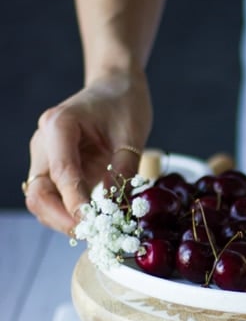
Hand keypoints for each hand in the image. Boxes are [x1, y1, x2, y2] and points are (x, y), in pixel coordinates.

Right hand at [24, 70, 151, 233]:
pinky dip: (66, 212)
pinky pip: (52, 196)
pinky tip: (89, 220)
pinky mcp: (53, 167)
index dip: (75, 204)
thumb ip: (123, 171)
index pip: (61, 174)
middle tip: (90, 233)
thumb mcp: (132, 136)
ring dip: (62, 219)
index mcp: (59, 125)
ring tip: (93, 230)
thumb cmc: (124, 104)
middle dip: (61, 218)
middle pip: (38, 192)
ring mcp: (45, 156)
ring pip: (40, 198)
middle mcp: (44, 142)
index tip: (93, 224)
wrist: (114, 87)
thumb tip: (113, 209)